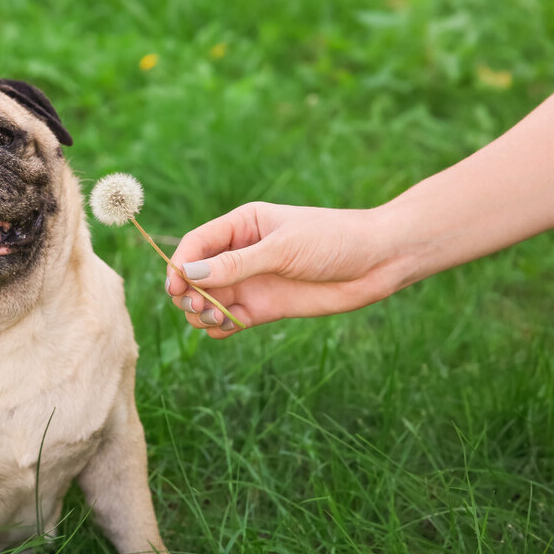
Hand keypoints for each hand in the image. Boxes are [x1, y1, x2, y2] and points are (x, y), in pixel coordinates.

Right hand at [165, 202, 409, 337]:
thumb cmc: (333, 240)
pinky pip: (227, 321)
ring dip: (201, 313)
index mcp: (241, 226)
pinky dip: (220, 328)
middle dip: (188, 293)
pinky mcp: (263, 308)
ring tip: (217, 317)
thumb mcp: (282, 248)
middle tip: (201, 306)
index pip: (195, 244)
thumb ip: (237, 263)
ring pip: (206, 302)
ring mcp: (250, 283)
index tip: (176, 286)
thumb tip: (189, 273)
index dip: (179, 265)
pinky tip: (229, 326)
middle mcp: (240, 255)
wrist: (377, 262)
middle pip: (194, 276)